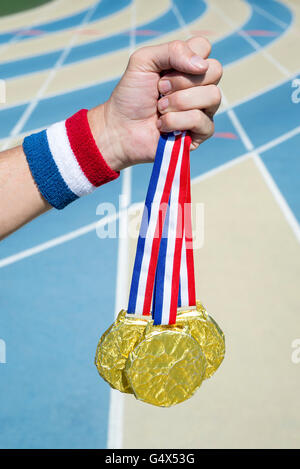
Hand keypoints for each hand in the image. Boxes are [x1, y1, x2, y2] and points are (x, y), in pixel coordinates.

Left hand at [88, 36, 221, 170]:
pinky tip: (162, 125)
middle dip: (181, 81)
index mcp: (188, 66)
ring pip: (213, 96)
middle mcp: (201, 86)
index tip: (164, 70)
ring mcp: (204, 110)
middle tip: (160, 90)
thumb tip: (202, 66)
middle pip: (215, 70)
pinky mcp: (201, 133)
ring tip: (159, 109)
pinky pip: (201, 121)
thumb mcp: (143, 61)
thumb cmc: (131, 95)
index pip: (204, 47)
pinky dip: (176, 121)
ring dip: (178, 102)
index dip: (186, 56)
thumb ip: (173, 50)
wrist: (119, 128)